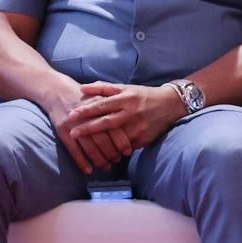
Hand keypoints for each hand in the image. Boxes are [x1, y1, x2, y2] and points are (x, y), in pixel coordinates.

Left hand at [59, 82, 181, 172]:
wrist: (170, 104)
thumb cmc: (142, 95)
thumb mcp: (125, 88)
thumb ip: (103, 88)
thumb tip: (82, 88)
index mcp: (125, 98)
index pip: (101, 105)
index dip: (85, 111)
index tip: (71, 116)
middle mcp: (131, 112)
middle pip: (106, 122)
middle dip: (88, 128)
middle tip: (72, 133)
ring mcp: (137, 126)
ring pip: (115, 138)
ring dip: (100, 145)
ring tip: (86, 149)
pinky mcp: (143, 138)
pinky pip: (125, 146)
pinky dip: (114, 150)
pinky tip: (104, 155)